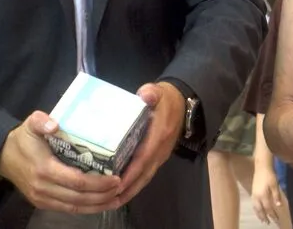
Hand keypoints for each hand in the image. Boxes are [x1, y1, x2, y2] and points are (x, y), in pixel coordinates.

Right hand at [0, 110, 121, 213]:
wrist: (2, 157)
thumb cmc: (22, 139)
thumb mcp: (30, 124)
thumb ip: (41, 121)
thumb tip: (55, 124)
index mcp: (44, 169)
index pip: (76, 181)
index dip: (98, 183)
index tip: (116, 178)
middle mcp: (44, 188)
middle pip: (79, 197)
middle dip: (103, 196)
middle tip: (122, 188)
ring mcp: (42, 198)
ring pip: (75, 207)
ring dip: (98, 206)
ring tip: (116, 199)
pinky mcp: (42, 203)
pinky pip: (68, 209)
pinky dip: (86, 208)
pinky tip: (100, 204)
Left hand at [115, 82, 185, 203]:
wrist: (182, 102)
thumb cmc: (165, 99)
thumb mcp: (158, 91)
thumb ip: (151, 93)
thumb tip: (145, 95)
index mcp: (158, 136)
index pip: (143, 158)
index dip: (131, 173)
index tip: (116, 185)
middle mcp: (160, 151)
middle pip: (144, 175)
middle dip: (128, 189)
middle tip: (110, 201)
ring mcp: (160, 155)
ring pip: (145, 177)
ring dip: (131, 191)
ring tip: (113, 201)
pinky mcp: (158, 157)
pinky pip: (146, 173)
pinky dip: (135, 184)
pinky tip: (123, 190)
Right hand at [251, 160, 287, 224]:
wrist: (261, 167)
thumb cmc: (270, 175)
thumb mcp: (275, 185)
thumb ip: (276, 196)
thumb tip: (278, 206)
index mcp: (263, 195)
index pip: (268, 208)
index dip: (272, 215)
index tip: (277, 220)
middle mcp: (257, 196)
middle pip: (260, 210)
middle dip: (264, 217)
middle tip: (268, 223)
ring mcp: (254, 194)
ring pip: (255, 207)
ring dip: (259, 214)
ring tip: (262, 219)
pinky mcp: (252, 192)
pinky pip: (253, 204)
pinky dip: (256, 209)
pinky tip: (258, 210)